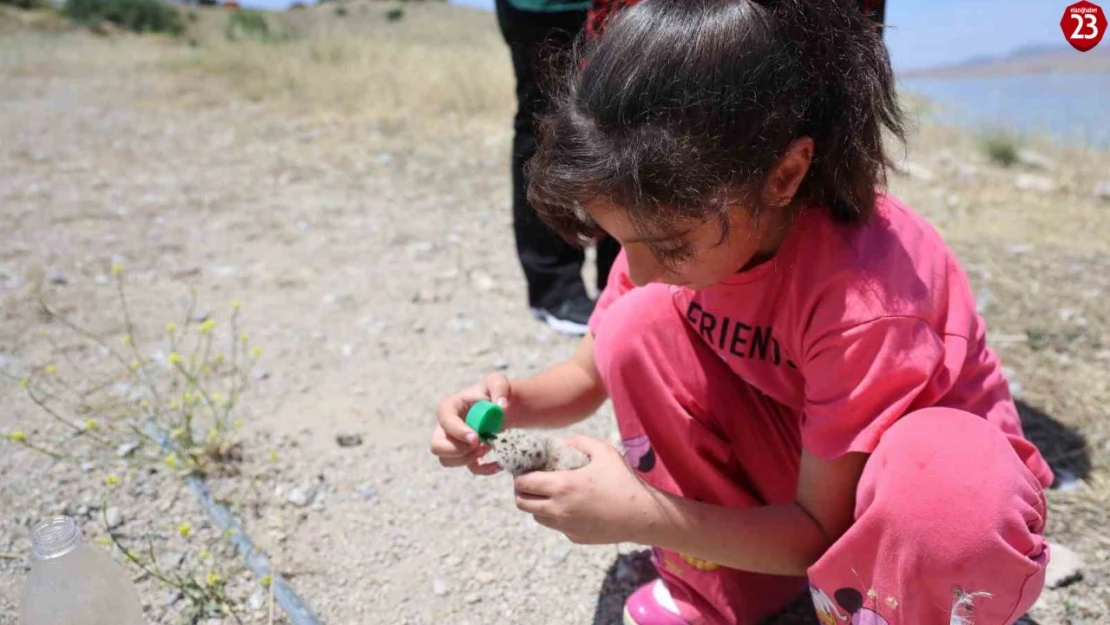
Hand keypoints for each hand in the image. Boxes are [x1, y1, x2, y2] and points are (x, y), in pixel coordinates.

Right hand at [429, 373, 511, 475]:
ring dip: (468, 459)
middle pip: (436, 446)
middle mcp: (446, 427)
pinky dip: (484, 470)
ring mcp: (453, 442)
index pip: (444, 420)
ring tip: (488, 446)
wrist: (500, 407)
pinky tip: (498, 464)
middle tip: (480, 444)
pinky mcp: (465, 454)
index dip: (457, 431)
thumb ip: (500, 388)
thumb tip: (501, 407)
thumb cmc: (493, 392)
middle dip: (457, 450)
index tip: (476, 438)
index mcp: (450, 407)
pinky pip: (469, 468)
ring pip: (447, 461)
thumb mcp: (497, 382)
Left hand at [513, 435, 661, 544]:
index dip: (519, 475)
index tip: (526, 469)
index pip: (523, 483)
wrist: (642, 516)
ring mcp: (565, 526)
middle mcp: (558, 509)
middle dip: (522, 491)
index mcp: (562, 486)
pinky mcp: (574, 537)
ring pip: (537, 516)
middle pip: (522, 503)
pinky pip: (556, 526)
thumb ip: (579, 442)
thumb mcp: (604, 452)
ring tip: (551, 493)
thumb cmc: (623, 481)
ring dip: (537, 504)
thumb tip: (562, 444)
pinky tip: (572, 506)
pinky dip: (556, 516)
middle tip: (532, 482)